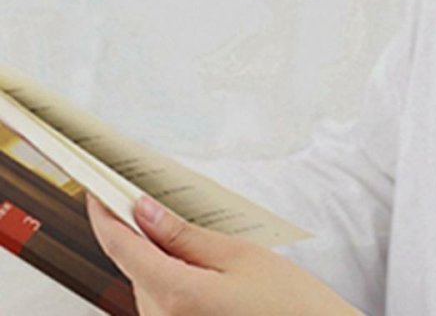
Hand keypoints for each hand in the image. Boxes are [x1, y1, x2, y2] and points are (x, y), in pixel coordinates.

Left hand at [86, 193, 362, 315]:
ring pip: (145, 283)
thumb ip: (185, 235)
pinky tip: (193, 260)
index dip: (104, 215)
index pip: (122, 248)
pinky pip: (159, 300)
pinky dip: (167, 275)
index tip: (95, 190)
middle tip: (144, 195)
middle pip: (133, 265)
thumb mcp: (238, 253)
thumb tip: (145, 211)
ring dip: (154, 255)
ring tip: (182, 229)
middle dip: (136, 231)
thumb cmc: (285, 299)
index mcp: (175, 294)